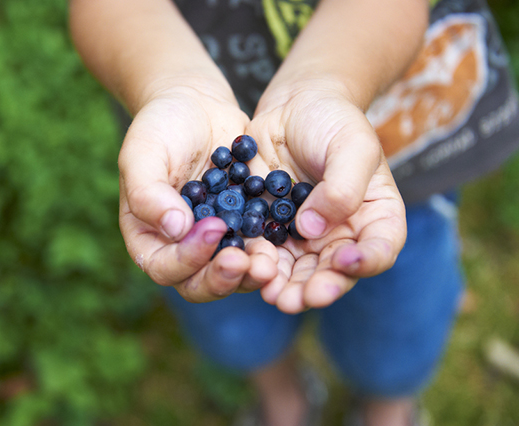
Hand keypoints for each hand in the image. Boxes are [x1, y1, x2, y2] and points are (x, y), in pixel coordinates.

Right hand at [118, 81, 279, 301]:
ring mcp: (215, 239)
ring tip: (269, 259)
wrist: (196, 104)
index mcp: (149, 238)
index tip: (213, 229)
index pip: (165, 267)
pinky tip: (285, 238)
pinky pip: (257, 246)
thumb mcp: (142, 153)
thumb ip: (149, 193)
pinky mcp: (243, 226)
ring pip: (233, 272)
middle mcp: (181, 247)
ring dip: (250, 271)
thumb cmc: (160, 126)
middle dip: (223, 277)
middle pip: (200, 283)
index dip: (188, 259)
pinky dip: (270, 248)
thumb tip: (175, 230)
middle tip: (245, 262)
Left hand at [245, 79, 406, 312]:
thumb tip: (313, 229)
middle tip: (298, 299)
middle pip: (333, 271)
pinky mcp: (269, 226)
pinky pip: (263, 250)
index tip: (346, 262)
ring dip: (283, 285)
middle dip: (315, 288)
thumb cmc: (334, 120)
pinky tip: (244, 266)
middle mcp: (340, 233)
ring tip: (271, 294)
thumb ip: (342, 187)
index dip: (366, 261)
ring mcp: (303, 234)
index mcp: (374, 216)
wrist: (295, 104)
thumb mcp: (351, 145)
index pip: (379, 248)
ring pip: (296, 269)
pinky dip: (255, 261)